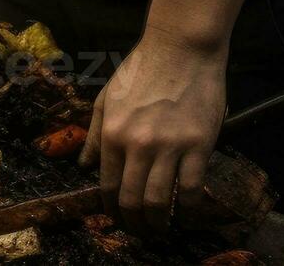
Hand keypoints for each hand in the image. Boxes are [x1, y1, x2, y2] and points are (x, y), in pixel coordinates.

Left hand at [81, 31, 227, 232]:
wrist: (180, 49)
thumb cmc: (141, 70)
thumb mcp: (106, 99)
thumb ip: (94, 135)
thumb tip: (84, 166)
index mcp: (112, 134)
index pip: (108, 185)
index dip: (112, 209)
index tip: (118, 220)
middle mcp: (137, 144)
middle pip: (132, 199)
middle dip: (134, 223)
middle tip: (140, 233)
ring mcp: (170, 146)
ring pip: (160, 199)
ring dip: (159, 222)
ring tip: (161, 230)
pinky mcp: (199, 145)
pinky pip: (191, 188)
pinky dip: (188, 208)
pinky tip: (186, 214)